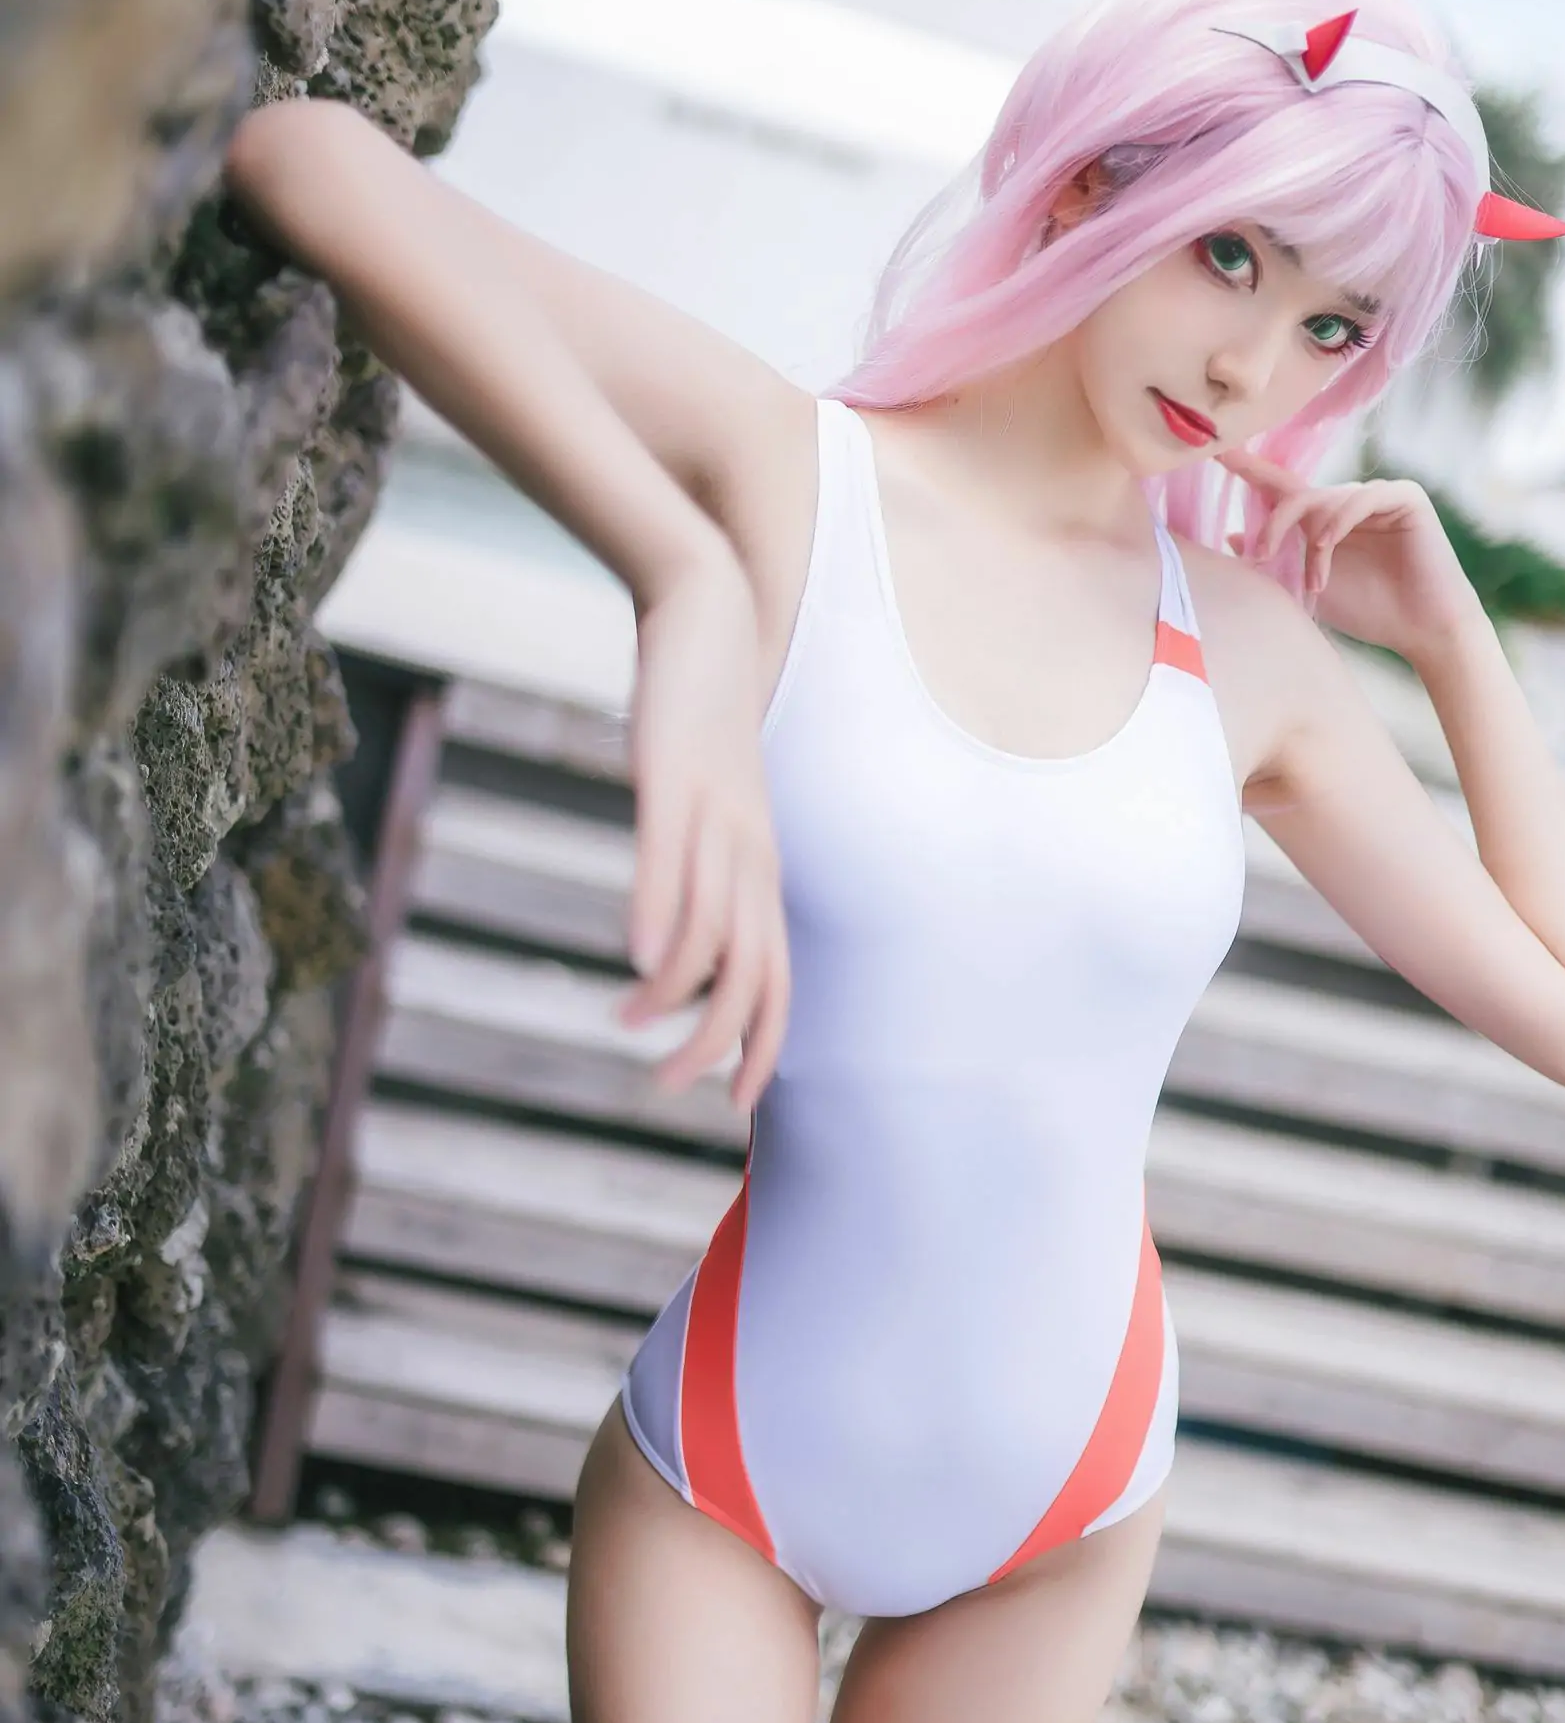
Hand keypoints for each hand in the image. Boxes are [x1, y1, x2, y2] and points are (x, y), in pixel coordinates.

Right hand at [620, 539, 789, 1110]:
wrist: (711, 616)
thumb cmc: (707, 719)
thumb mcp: (711, 802)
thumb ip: (701, 864)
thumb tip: (674, 927)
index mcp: (759, 867)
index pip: (777, 979)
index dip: (762, 1046)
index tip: (736, 1107)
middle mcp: (748, 852)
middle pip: (754, 971)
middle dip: (720, 1043)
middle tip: (667, 1089)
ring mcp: (715, 817)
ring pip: (713, 924)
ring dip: (676, 989)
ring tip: (628, 1025)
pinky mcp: (674, 778)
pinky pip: (672, 856)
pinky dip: (659, 910)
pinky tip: (634, 956)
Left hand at [1215, 444, 1482, 661]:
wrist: (1421, 629)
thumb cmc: (1368, 611)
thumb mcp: (1306, 586)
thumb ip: (1275, 560)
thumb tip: (1233, 537)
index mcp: (1322, 520)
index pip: (1279, 488)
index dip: (1248, 468)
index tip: (1214, 451)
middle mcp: (1346, 503)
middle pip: (1295, 494)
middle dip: (1273, 524)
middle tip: (1259, 555)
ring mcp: (1376, 497)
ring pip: (1326, 499)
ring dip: (1313, 541)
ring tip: (1316, 580)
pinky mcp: (1404, 497)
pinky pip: (1362, 496)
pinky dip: (1339, 521)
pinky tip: (1327, 544)